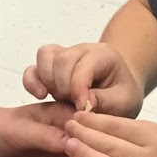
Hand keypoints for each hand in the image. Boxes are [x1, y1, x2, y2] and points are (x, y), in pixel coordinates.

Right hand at [23, 42, 143, 116]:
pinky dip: (32, 81)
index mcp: (103, 55)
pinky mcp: (50, 66)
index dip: (79, 88)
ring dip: (49, 83)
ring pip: (45, 57)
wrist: (117, 92)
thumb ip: (107, 102)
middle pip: (62, 60)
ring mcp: (64, 54)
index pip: (84, 65)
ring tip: (61, 99)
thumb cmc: (122, 96)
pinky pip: (33, 67)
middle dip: (64, 87)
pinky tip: (40, 96)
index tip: (82, 108)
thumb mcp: (124, 103)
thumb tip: (84, 102)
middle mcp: (82, 49)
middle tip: (74, 105)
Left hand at [63, 112, 156, 156]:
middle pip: (113, 147)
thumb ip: (128, 129)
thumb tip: (91, 121)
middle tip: (66, 128)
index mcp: (156, 138)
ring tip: (69, 146)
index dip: (94, 121)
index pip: (119, 127)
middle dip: (86, 136)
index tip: (76, 116)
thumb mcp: (156, 132)